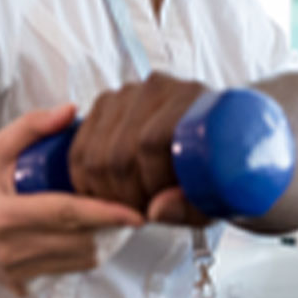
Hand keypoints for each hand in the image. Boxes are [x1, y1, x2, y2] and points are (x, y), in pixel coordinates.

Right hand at [0, 105, 147, 296]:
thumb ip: (32, 127)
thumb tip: (72, 110)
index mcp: (3, 216)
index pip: (65, 215)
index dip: (105, 214)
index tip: (137, 213)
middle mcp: (11, 250)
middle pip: (82, 243)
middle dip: (114, 227)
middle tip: (130, 205)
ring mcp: (18, 274)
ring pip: (82, 262)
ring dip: (105, 241)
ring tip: (112, 217)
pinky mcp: (23, 287)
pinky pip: (69, 272)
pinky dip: (85, 254)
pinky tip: (85, 235)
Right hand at [68, 73, 211, 221]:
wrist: (215, 140)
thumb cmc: (217, 166)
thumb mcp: (214, 196)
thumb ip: (190, 206)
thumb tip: (156, 209)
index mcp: (191, 100)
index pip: (151, 142)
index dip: (150, 182)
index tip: (158, 204)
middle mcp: (157, 88)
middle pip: (119, 152)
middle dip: (127, 194)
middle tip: (144, 209)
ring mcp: (128, 94)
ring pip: (95, 154)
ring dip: (109, 190)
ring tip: (133, 200)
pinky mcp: (106, 105)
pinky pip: (79, 150)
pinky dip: (87, 180)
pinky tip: (111, 191)